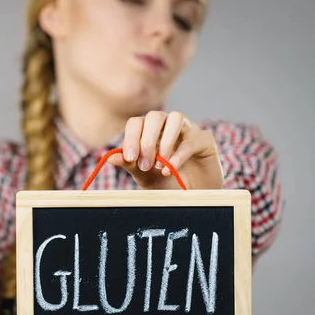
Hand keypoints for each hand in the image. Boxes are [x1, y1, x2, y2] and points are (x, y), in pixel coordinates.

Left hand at [108, 111, 223, 189]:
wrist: (191, 198)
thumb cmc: (166, 183)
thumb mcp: (144, 175)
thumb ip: (129, 164)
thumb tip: (110, 158)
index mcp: (150, 132)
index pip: (136, 123)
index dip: (131, 138)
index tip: (130, 158)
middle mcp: (168, 126)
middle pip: (155, 116)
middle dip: (147, 140)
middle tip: (145, 164)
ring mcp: (188, 130)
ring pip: (176, 117)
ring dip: (165, 141)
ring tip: (161, 165)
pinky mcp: (205, 140)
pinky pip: (192, 139)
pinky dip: (179, 154)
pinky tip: (171, 170)